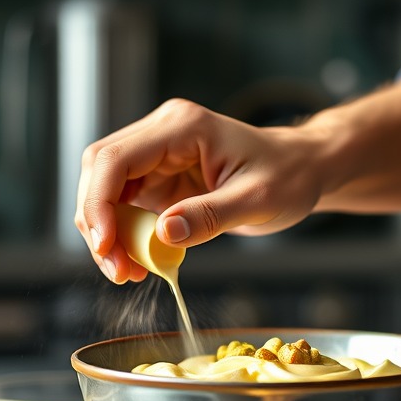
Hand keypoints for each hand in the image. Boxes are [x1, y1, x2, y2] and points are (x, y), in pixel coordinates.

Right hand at [75, 98, 324, 282]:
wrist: (304, 169)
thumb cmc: (289, 176)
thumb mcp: (258, 200)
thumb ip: (211, 216)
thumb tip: (162, 234)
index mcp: (183, 127)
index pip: (116, 158)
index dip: (99, 203)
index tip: (105, 246)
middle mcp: (163, 133)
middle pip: (99, 172)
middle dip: (97, 223)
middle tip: (118, 270)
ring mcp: (158, 155)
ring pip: (105, 190)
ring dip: (106, 233)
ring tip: (128, 272)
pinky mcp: (160, 177)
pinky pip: (124, 204)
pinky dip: (123, 235)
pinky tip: (139, 262)